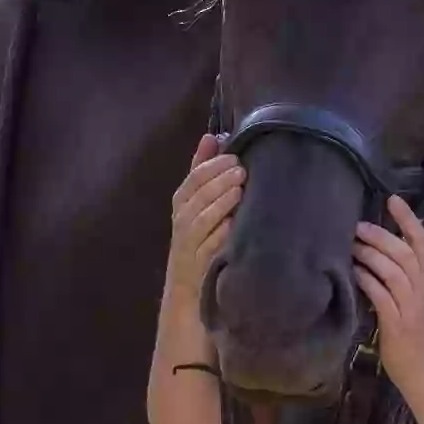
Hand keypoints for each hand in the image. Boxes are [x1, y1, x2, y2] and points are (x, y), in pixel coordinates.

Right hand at [167, 133, 245, 292]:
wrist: (187, 287)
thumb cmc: (198, 236)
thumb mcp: (199, 201)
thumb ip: (203, 168)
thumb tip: (211, 136)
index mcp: (182, 201)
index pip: (193, 178)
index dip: (212, 165)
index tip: (233, 156)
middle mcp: (182, 220)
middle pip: (198, 196)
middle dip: (219, 180)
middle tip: (241, 170)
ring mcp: (189, 243)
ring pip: (202, 219)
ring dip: (220, 203)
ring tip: (240, 190)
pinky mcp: (199, 264)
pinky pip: (208, 247)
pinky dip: (220, 233)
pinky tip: (234, 223)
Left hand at [352, 194, 423, 392]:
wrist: (423, 371)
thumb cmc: (412, 333)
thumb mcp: (409, 298)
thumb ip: (396, 276)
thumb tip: (369, 250)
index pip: (420, 241)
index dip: (407, 218)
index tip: (392, 198)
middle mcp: (421, 288)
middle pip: (404, 252)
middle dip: (381, 235)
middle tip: (358, 226)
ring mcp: (410, 306)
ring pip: (393, 271)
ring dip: (371, 255)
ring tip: (351, 246)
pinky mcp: (397, 323)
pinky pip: (380, 295)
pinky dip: (367, 280)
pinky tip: (353, 272)